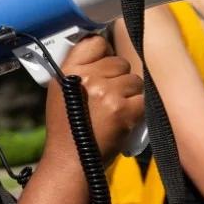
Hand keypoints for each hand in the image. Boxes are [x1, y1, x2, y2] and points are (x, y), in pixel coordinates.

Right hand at [44, 36, 144, 161]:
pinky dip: (136, 110)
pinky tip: (121, 120)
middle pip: (120, 62)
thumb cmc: (66, 129)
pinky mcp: (124, 109)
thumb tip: (102, 52)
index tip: (103, 66)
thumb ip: (79, 70)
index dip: (103, 54)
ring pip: (135, 80)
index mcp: (69, 70)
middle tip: (105, 99)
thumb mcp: (60, 92)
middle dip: (118, 78)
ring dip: (129, 95)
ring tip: (113, 111)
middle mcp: (87, 77)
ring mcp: (107, 92)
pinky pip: (143, 98)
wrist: (70, 160)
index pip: (96, 42)